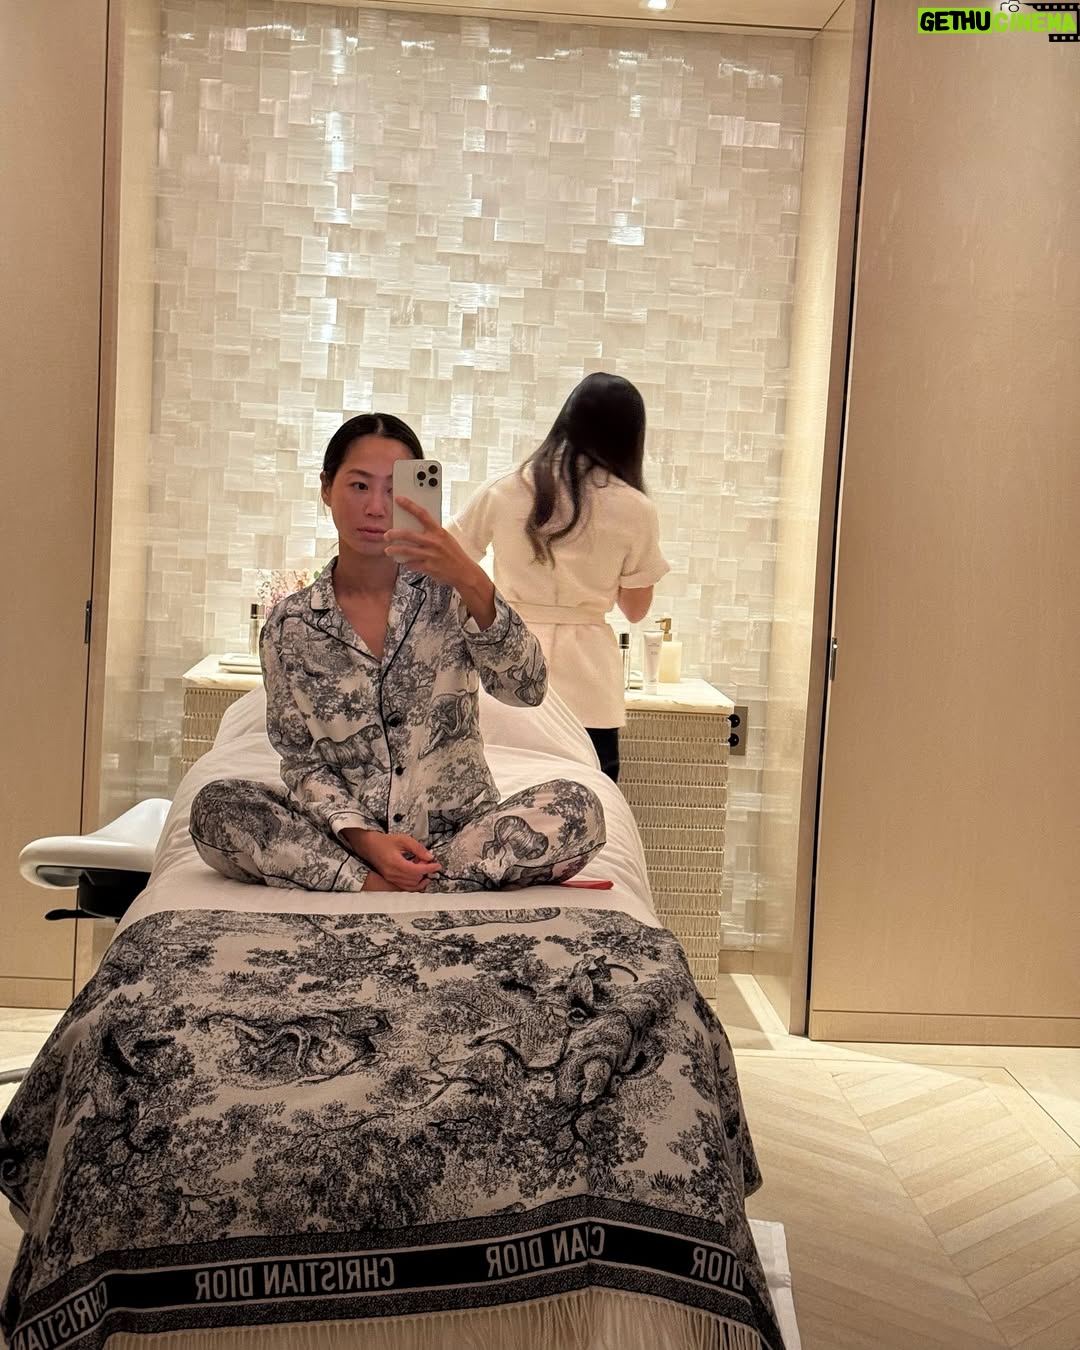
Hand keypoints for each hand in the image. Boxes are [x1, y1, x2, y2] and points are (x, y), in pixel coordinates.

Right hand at [341, 829, 441, 891]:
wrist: (368, 845)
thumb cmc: (383, 841)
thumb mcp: (403, 839)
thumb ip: (417, 848)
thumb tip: (429, 856)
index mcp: (395, 863)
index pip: (417, 870)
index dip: (429, 868)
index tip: (437, 865)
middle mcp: (392, 874)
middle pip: (415, 879)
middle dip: (425, 871)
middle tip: (427, 860)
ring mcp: (391, 879)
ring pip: (411, 885)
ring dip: (420, 878)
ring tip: (421, 866)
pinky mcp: (390, 880)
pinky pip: (405, 887)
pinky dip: (414, 883)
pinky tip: (417, 875)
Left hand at [384, 498, 495, 628]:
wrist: (464, 572)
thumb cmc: (454, 554)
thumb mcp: (446, 539)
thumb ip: (432, 533)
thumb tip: (413, 528)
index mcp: (439, 531)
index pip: (422, 514)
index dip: (409, 505)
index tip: (398, 499)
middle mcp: (434, 542)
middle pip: (408, 534)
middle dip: (394, 534)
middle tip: (386, 535)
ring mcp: (431, 555)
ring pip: (406, 550)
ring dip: (394, 550)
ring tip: (388, 550)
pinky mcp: (428, 567)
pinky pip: (411, 564)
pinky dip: (406, 562)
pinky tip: (403, 561)